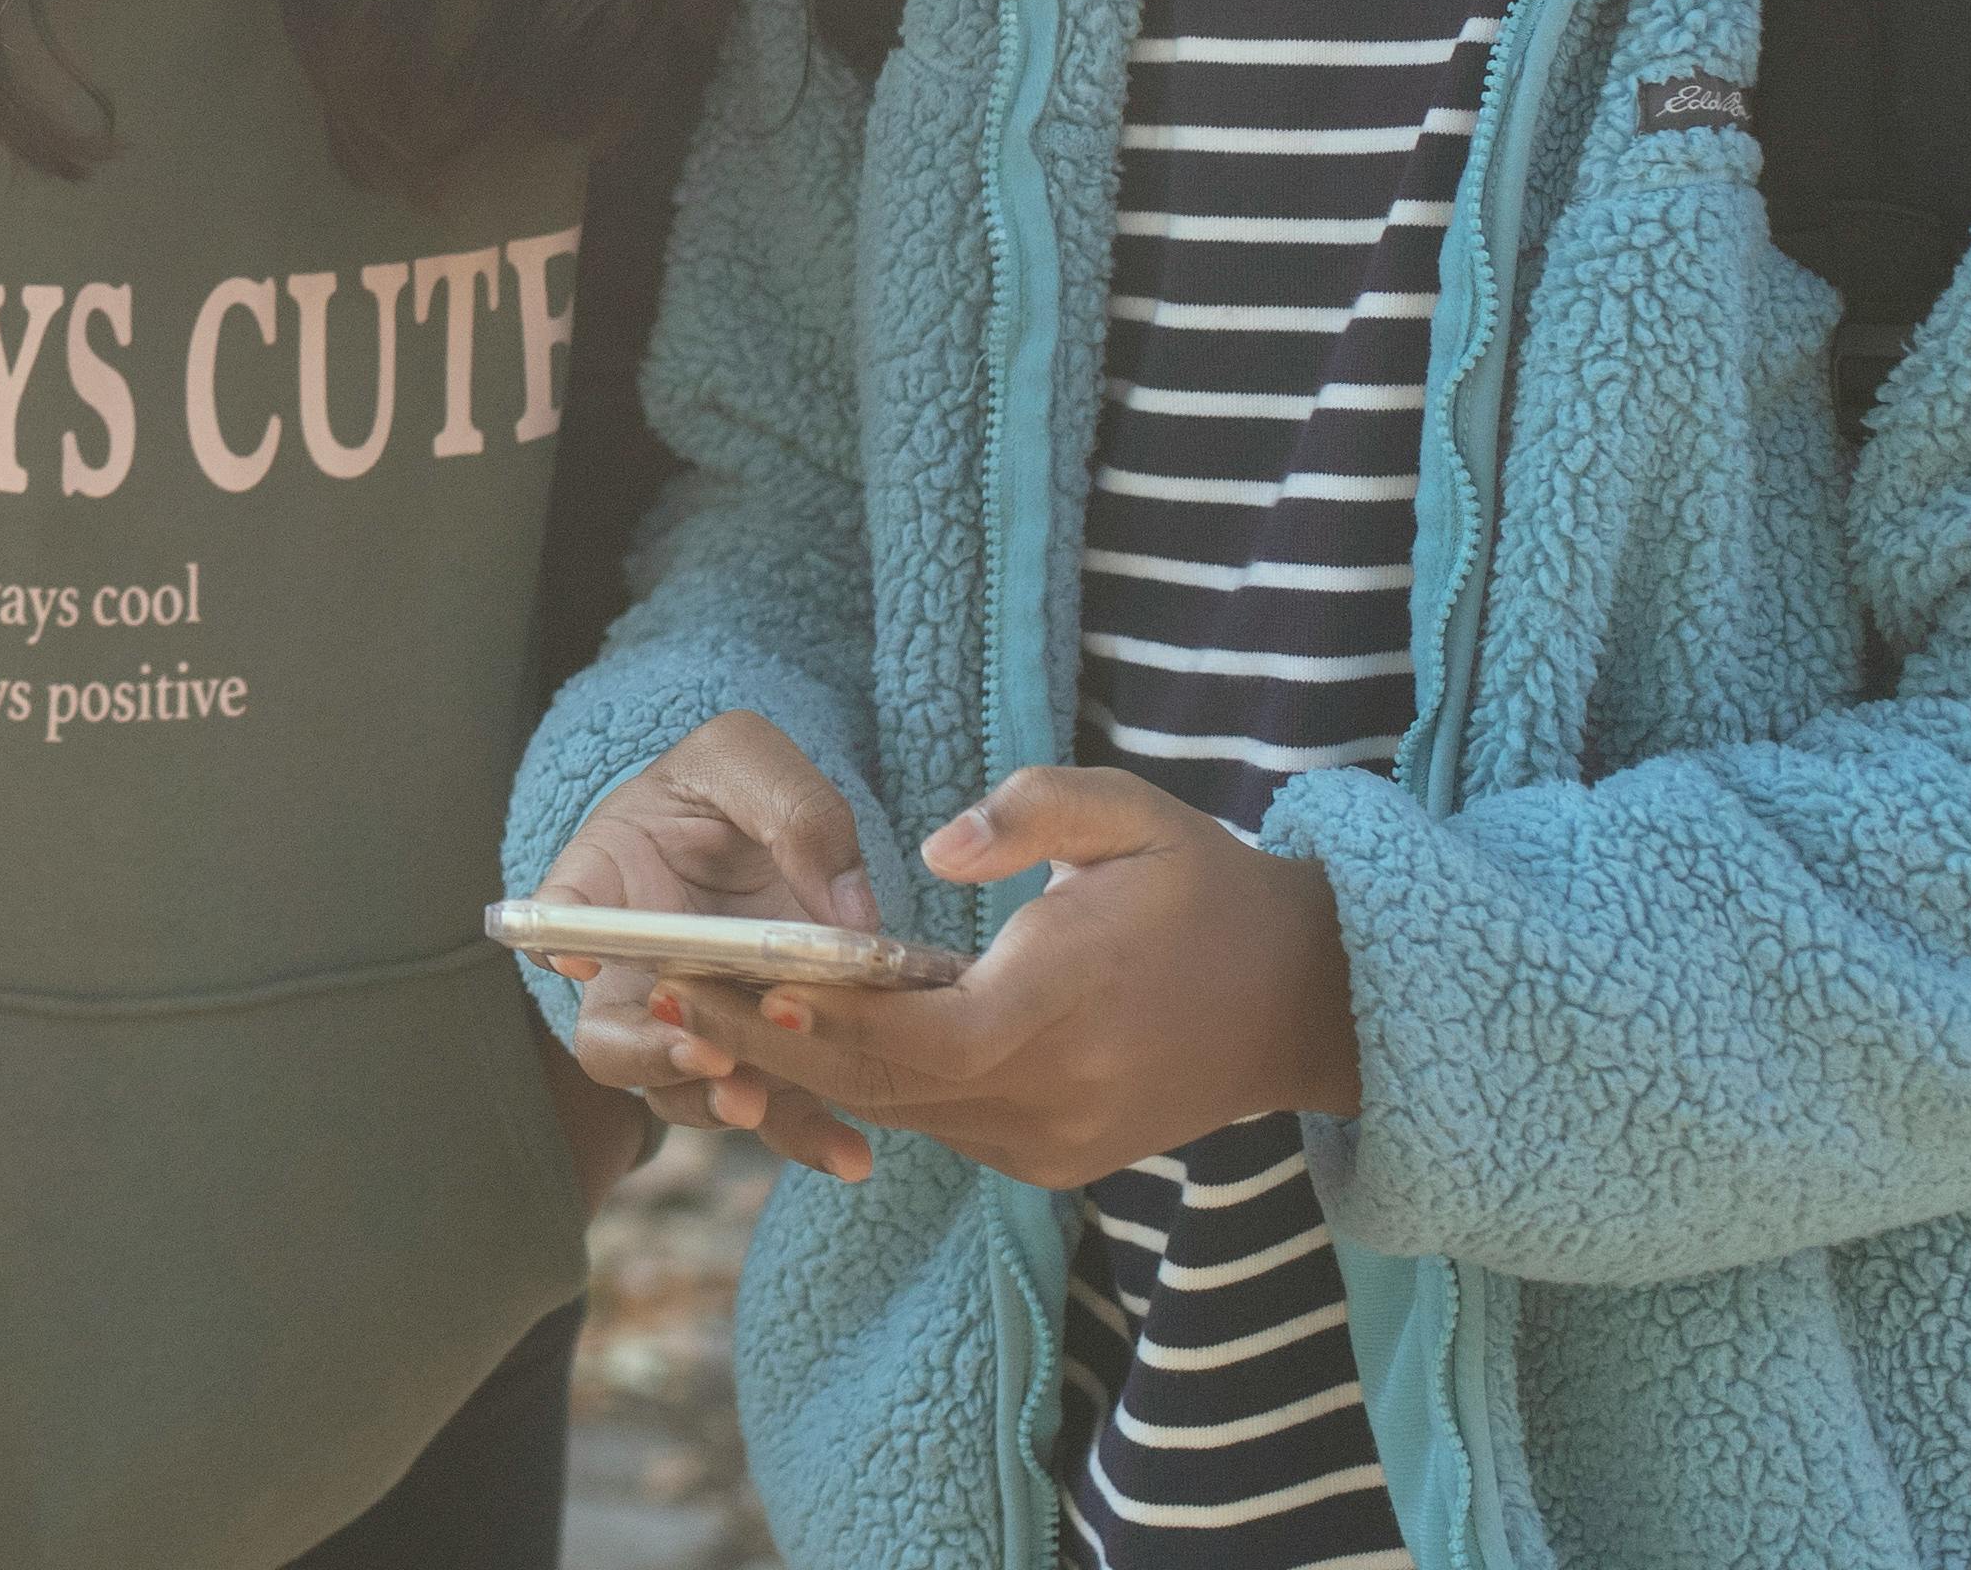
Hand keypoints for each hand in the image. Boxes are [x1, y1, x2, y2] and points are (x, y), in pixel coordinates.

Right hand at [537, 711, 888, 1179]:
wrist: (774, 828)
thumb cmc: (735, 783)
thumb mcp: (750, 759)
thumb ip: (795, 813)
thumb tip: (851, 918)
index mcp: (602, 888)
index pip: (557, 926)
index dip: (560, 948)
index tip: (583, 959)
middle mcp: (632, 976)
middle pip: (611, 1040)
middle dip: (653, 1058)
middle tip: (708, 1051)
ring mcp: (696, 1026)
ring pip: (686, 1094)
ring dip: (722, 1105)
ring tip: (764, 1106)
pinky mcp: (765, 1060)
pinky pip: (774, 1113)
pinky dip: (808, 1139)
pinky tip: (851, 1154)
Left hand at [630, 762, 1360, 1193]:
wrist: (1303, 1000)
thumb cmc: (1203, 886)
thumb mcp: (1129, 812)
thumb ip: (1028, 811)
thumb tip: (937, 845)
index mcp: (1061, 1010)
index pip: (913, 1035)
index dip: (821, 1016)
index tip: (736, 975)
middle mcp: (1050, 1097)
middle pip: (882, 1086)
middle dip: (769, 1045)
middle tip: (667, 999)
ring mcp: (1051, 1143)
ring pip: (901, 1113)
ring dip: (805, 1071)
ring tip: (703, 1018)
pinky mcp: (1054, 1159)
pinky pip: (940, 1125)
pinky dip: (872, 1087)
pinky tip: (799, 1042)